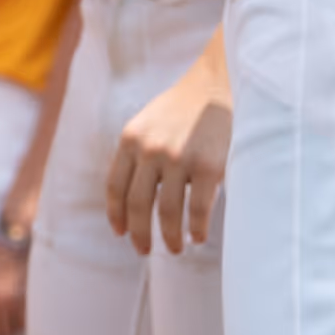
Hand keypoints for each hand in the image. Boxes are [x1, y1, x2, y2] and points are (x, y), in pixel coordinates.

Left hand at [0, 232, 28, 334]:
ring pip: (10, 331)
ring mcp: (4, 302)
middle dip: (1, 332)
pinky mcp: (22, 300)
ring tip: (17, 311)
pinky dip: (26, 318)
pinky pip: (24, 321)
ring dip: (15, 325)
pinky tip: (25, 306)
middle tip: (8, 323)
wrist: (13, 243)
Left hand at [106, 33, 231, 254]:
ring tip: (175, 248)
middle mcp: (150, 149)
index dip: (116, 214)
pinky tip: (197, 237)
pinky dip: (196, 229)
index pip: (115, 186)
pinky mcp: (208, 166)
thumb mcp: (149, 122)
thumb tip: (131, 196)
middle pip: (137, 205)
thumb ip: (137, 152)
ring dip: (169, 237)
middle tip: (144, 250)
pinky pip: (198, 210)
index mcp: (131, 138)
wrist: (220, 83)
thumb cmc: (184, 106)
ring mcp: (178, 158)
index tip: (120, 232)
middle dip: (139, 233)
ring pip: (166, 212)